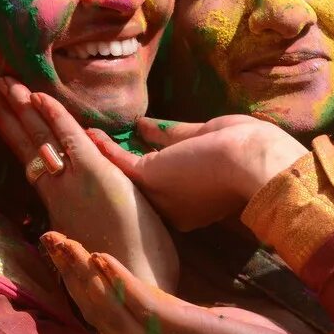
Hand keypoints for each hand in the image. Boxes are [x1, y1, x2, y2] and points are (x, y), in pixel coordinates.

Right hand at [0, 77, 178, 290]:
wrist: (135, 285)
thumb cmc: (125, 265)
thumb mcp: (97, 233)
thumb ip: (80, 212)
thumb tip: (66, 197)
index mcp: (60, 202)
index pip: (31, 157)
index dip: (14, 131)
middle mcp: (59, 190)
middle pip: (26, 143)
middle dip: (5, 112)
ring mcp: (73, 182)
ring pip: (40, 137)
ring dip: (20, 106)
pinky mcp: (95, 175)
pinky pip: (69, 138)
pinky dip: (53, 115)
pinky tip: (36, 94)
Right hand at [42, 231, 333, 333]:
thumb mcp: (204, 328)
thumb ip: (182, 318)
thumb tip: (174, 306)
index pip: (104, 310)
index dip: (80, 280)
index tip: (64, 251)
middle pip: (95, 305)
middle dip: (69, 270)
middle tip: (47, 236)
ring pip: (108, 303)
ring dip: (81, 271)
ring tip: (61, 241)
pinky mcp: (179, 331)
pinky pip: (140, 303)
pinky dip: (116, 280)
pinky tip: (100, 257)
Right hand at [96, 115, 308, 230]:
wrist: (250, 160)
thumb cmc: (243, 147)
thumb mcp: (208, 136)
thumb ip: (179, 136)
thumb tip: (152, 128)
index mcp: (199, 199)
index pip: (171, 180)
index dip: (157, 160)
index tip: (142, 145)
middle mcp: (175, 205)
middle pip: (147, 184)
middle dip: (126, 167)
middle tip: (103, 151)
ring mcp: (160, 194)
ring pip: (128, 174)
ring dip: (105, 156)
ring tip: (82, 142)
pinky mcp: (148, 178)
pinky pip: (119, 161)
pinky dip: (102, 146)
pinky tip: (86, 134)